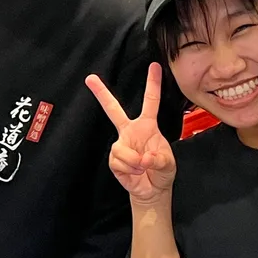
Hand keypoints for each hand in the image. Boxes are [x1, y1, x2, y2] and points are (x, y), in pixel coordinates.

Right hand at [86, 64, 176, 206]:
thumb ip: (159, 159)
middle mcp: (131, 131)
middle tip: (90, 78)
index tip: (154, 66)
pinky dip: (128, 168)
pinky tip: (134, 172)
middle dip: (101, 94)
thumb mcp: (168, 164)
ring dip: (133, 161)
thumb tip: (144, 158)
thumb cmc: (162, 172)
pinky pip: (117, 161)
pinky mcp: (114, 159)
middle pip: (113, 109)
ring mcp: (121, 144)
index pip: (150, 101)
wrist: (152, 191)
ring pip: (119, 148)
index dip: (152, 83)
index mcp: (147, 126)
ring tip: (142, 168)